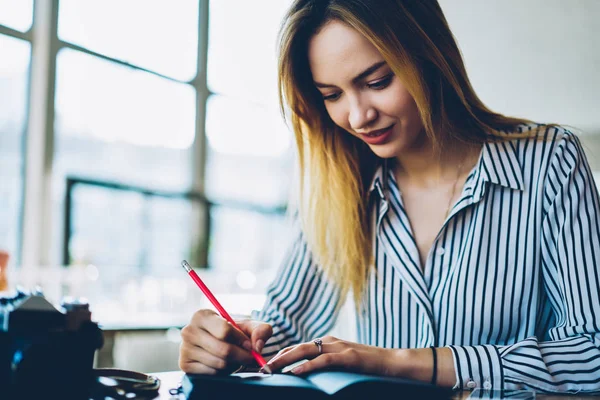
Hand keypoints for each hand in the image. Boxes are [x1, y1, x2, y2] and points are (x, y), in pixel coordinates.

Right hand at [179, 309, 272, 374]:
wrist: (219, 343)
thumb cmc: (234, 332)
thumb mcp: (249, 326)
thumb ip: (261, 330)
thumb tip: (257, 347)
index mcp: (202, 315)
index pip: (225, 330)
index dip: (241, 340)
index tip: (250, 345)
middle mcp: (189, 330)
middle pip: (223, 349)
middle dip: (241, 356)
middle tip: (250, 358)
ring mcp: (184, 348)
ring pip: (219, 363)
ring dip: (233, 364)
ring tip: (235, 358)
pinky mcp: (185, 365)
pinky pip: (211, 373)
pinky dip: (222, 372)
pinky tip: (223, 364)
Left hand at [265, 335, 403, 375]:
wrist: (393, 362)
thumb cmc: (368, 365)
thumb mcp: (343, 362)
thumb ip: (327, 363)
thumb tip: (307, 372)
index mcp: (327, 342)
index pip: (298, 347)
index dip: (281, 354)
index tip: (266, 364)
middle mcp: (330, 341)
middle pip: (298, 347)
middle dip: (278, 357)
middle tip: (262, 367)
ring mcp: (339, 347)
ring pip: (306, 350)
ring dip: (287, 359)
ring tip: (272, 368)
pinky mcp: (348, 357)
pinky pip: (324, 360)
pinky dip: (308, 365)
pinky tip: (296, 371)